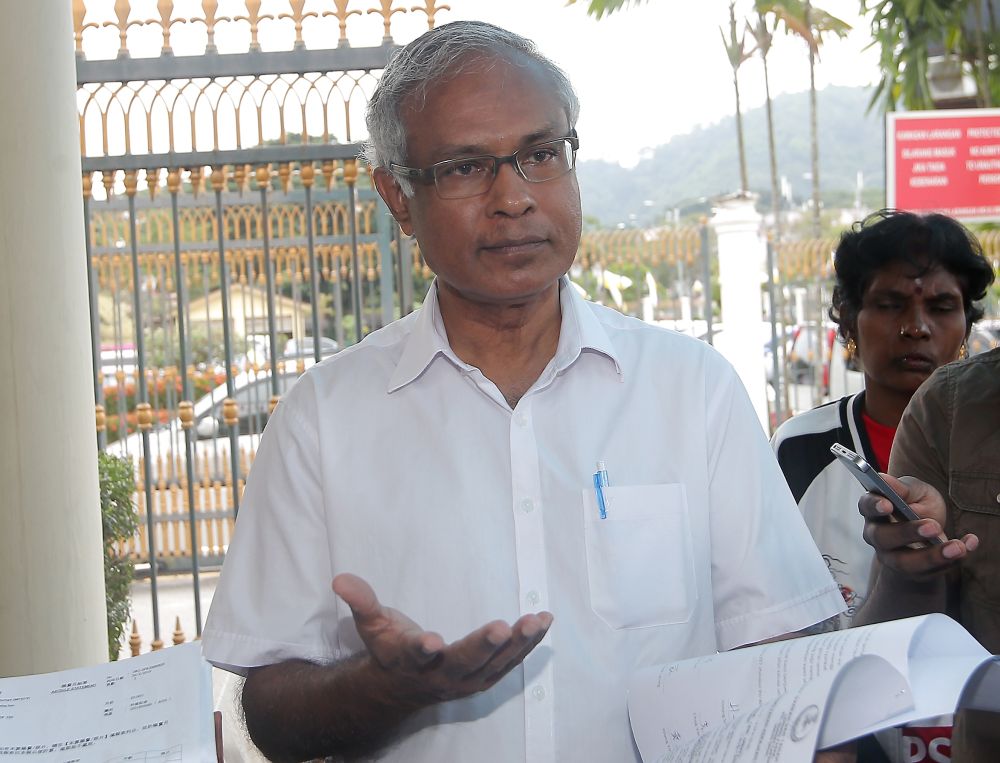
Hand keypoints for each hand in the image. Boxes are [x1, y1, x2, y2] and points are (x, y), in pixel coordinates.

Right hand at [332, 573, 552, 705]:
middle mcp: (441, 674)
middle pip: (464, 662)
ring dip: (517, 643)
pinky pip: (512, 661)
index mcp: (410, 660)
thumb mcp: (371, 625)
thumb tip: (340, 580)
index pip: (416, 655)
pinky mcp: (487, 677)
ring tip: (536, 620)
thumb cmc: (390, 649)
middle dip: (483, 646)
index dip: (422, 648)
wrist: (402, 688)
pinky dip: (529, 644)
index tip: (430, 640)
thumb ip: (361, 602)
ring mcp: (468, 679)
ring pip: (495, 664)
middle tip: (499, 628)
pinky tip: (544, 622)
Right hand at [859, 474, 977, 578]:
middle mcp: (877, 535)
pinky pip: (930, 571)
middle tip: (932, 526)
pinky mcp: (913, 572)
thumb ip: (902, 488)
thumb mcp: (915, 491)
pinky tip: (968, 545)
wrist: (930, 532)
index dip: (874, 506)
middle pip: (882, 537)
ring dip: (932, 556)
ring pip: (905, 562)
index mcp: (874, 510)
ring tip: (957, 547)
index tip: (888, 504)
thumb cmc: (917, 504)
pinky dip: (952, 560)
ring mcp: (892, 557)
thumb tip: (884, 479)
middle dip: (907, 532)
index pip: (866, 506)